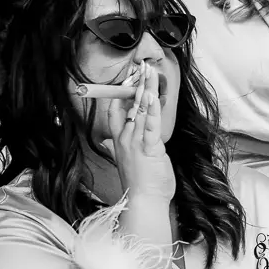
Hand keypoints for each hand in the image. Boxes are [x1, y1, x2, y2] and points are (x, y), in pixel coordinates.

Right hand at [108, 60, 175, 203]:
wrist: (143, 201)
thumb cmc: (140, 183)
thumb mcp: (130, 161)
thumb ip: (124, 149)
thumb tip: (114, 143)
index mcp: (120, 141)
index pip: (115, 112)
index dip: (120, 93)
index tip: (128, 79)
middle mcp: (126, 138)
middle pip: (128, 104)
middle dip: (136, 84)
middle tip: (142, 67)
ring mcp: (136, 142)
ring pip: (139, 110)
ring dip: (146, 89)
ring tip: (150, 73)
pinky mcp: (149, 147)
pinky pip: (150, 124)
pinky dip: (151, 109)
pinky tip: (153, 95)